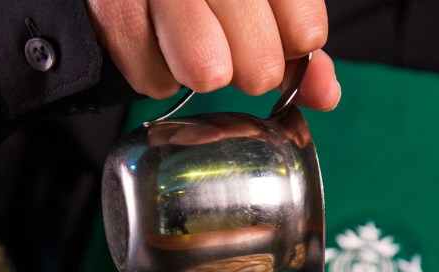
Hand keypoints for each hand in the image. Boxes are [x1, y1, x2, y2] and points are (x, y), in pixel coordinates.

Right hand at [86, 0, 338, 109]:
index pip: (304, 31)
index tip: (281, 39)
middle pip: (259, 65)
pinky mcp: (113, 8)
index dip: (294, 47)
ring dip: (204, 72)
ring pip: (207, 72)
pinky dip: (158, 75)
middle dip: (249, 69)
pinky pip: (154, 79)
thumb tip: (326, 95)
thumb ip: (296, 38)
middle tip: (231, 46)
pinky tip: (159, 45)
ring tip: (193, 45)